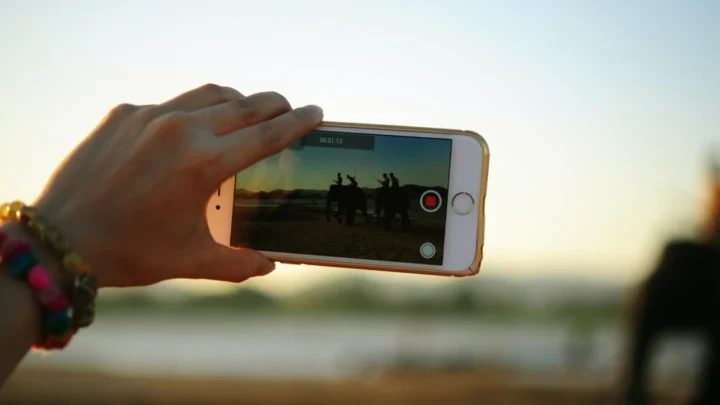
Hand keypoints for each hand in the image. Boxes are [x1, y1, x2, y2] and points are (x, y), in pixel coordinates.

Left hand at [33, 84, 322, 286]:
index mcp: (205, 164)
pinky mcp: (124, 114)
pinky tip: (191, 130)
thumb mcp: (191, 260)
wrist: (62, 240)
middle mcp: (181, 130)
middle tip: (288, 109)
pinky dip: (193, 112)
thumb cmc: (131, 252)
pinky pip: (171, 104)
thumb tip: (270, 265)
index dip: (299, 122)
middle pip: (245, 104)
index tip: (317, 112)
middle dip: (275, 104)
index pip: (268, 134)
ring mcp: (150, 117)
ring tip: (247, 111)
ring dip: (237, 100)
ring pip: (210, 94)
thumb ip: (239, 263)